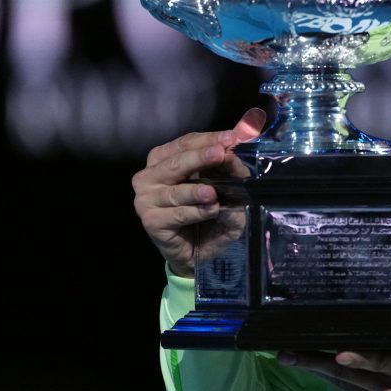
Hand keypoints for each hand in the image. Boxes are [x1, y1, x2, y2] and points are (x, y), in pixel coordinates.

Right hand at [132, 107, 265, 276]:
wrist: (200, 253)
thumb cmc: (209, 212)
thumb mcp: (226, 186)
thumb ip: (231, 164)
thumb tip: (244, 137)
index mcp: (164, 159)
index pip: (186, 143)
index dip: (209, 139)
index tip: (231, 137)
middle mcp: (150, 176)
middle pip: (176, 162)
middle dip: (200, 156)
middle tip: (221, 153)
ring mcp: (146, 199)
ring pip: (175, 190)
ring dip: (197, 190)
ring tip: (214, 194)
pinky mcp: (150, 221)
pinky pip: (176, 214)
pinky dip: (195, 212)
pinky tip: (211, 210)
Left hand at [278, 299, 390, 390]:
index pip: (379, 359)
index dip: (359, 358)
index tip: (338, 355)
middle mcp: (389, 384)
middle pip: (347, 374)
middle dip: (315, 363)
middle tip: (286, 353)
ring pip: (345, 384)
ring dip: (318, 371)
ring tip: (292, 358)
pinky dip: (342, 380)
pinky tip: (325, 371)